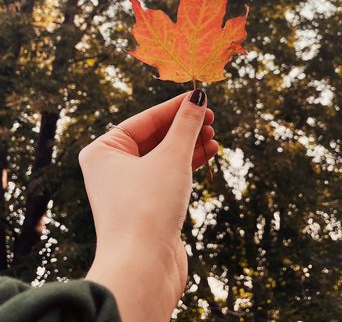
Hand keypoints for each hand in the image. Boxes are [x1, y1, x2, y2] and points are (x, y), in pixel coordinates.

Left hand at [79, 90, 217, 321]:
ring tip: (213, 136)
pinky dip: (187, 164)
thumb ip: (186, 125)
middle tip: (211, 118)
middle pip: (155, 137)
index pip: (145, 119)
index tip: (200, 96)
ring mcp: (129, 188)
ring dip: (189, 145)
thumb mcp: (171, 157)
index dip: (175, 106)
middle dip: (185, 128)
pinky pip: (168, 175)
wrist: (144, 268)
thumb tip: (198, 98)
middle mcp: (112, 168)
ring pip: (163, 157)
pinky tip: (208, 153)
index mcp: (104, 150)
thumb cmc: (148, 207)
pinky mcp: (146, 205)